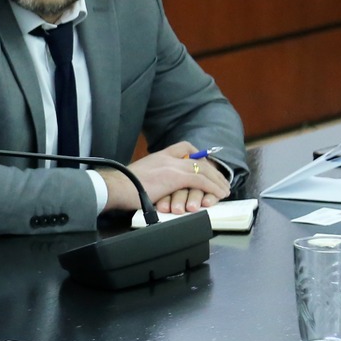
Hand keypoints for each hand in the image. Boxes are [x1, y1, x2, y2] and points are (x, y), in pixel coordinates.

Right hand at [104, 142, 228, 213]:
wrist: (115, 187)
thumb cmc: (121, 187)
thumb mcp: (137, 177)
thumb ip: (150, 179)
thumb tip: (154, 188)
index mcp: (158, 157)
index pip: (183, 147)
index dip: (196, 154)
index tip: (203, 161)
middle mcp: (167, 158)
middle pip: (197, 160)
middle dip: (212, 170)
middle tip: (221, 180)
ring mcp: (172, 166)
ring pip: (203, 169)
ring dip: (217, 180)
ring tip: (225, 189)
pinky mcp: (176, 177)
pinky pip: (201, 180)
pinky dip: (213, 187)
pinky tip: (219, 194)